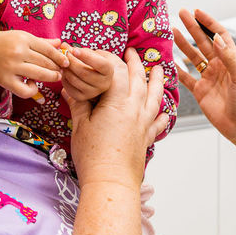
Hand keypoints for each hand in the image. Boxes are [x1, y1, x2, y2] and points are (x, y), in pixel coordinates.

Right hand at [0, 31, 69, 102]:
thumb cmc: (2, 44)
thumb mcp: (19, 37)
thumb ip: (40, 42)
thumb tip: (60, 43)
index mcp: (23, 38)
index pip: (48, 49)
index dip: (60, 57)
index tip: (66, 62)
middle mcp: (18, 51)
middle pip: (46, 62)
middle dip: (57, 68)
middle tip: (61, 72)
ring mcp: (11, 66)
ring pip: (39, 75)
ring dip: (51, 78)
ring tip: (55, 78)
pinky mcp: (5, 80)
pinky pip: (25, 89)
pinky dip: (32, 90)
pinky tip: (33, 85)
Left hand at [60, 46, 114, 101]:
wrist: (97, 78)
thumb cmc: (93, 63)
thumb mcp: (91, 55)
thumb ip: (79, 50)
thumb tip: (64, 46)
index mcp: (109, 71)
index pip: (100, 64)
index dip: (86, 56)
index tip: (74, 49)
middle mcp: (103, 84)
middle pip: (84, 72)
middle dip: (71, 62)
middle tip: (63, 54)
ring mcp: (93, 92)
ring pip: (75, 80)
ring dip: (66, 70)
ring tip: (62, 62)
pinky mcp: (83, 98)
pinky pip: (69, 89)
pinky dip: (64, 79)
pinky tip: (64, 72)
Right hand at [64, 49, 167, 188]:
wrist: (111, 182)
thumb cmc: (93, 156)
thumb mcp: (80, 126)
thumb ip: (78, 104)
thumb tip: (69, 89)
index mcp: (118, 102)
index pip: (116, 71)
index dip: (106, 59)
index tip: (96, 54)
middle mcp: (135, 109)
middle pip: (138, 79)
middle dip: (135, 63)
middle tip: (132, 52)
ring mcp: (144, 124)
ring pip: (154, 96)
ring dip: (157, 81)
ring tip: (159, 70)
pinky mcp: (146, 139)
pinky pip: (158, 122)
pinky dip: (163, 115)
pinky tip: (165, 112)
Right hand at [174, 8, 235, 139]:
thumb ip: (228, 57)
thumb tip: (216, 38)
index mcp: (231, 60)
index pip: (218, 35)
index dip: (208, 23)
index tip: (197, 12)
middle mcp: (219, 66)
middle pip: (203, 42)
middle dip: (192, 28)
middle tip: (181, 14)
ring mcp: (208, 78)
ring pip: (192, 57)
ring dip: (183, 44)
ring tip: (172, 32)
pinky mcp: (200, 91)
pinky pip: (185, 77)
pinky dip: (177, 69)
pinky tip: (168, 60)